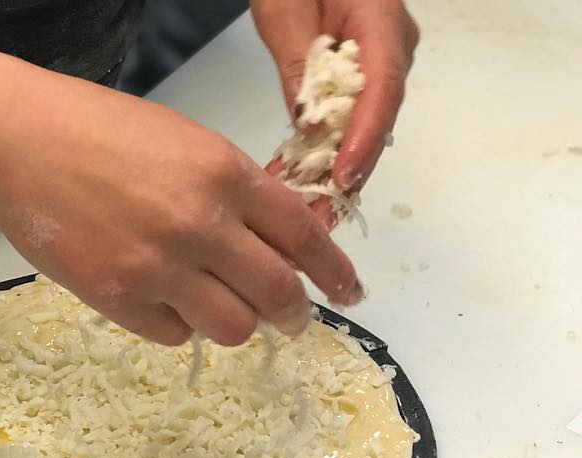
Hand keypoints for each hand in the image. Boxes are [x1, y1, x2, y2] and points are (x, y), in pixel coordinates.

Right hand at [0, 69, 361, 346]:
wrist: (18, 141)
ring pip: (230, 328)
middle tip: (290, 322)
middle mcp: (199, 225)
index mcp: (224, 175)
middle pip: (277, 295)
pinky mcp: (116, 298)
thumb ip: (234, 192)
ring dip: (233, 325)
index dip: (335, 272)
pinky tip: (159, 299)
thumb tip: (271, 245)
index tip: (349, 292)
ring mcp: (157, 267)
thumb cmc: (99, 131)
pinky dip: (177, 325)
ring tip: (215, 309)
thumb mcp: (185, 144)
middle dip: (294, 316)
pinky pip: (172, 336)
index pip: (305, 237)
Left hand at [252, 0, 419, 192]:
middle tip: (318, 217)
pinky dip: (325, 149)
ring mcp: (381, 60)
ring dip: (333, 167)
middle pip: (376, 117)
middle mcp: (393, 44)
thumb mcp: (283, 11)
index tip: (342, 178)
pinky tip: (298, 181)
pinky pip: (349, 116)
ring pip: (363, 124)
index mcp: (381, 20)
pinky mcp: (362, 74)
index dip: (364, 140)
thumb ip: (299, 64)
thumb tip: (309, 124)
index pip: (382, 90)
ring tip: (304, 210)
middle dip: (348, 170)